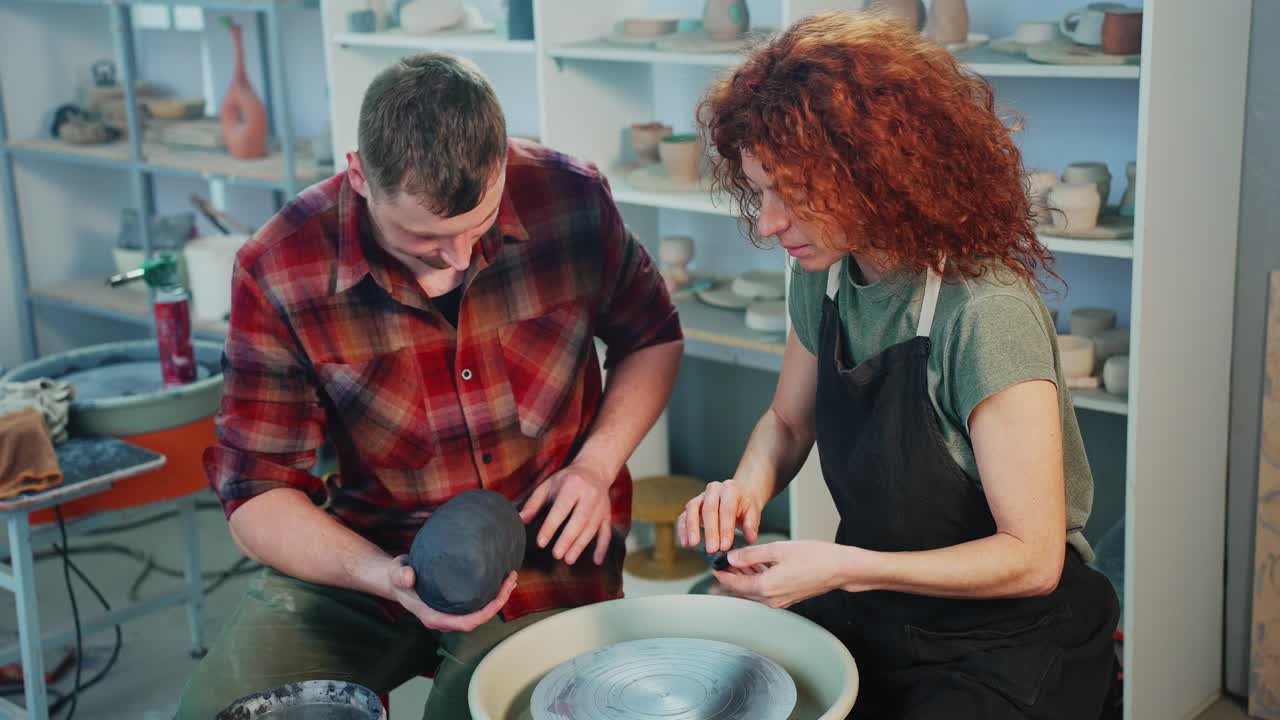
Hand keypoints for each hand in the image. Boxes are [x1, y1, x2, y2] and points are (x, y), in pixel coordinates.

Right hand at [386, 556, 516, 631]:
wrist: (396, 578)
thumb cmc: (398, 577)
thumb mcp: (397, 573)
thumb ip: (401, 575)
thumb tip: (409, 577)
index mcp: (433, 616)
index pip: (464, 623)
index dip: (485, 614)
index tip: (499, 597)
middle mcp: (444, 618)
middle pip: (478, 619)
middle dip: (498, 603)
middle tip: (510, 580)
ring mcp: (450, 613)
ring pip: (479, 613)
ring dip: (498, 599)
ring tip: (510, 579)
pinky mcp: (454, 604)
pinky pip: (476, 605)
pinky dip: (490, 595)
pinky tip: (499, 581)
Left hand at [520, 462, 612, 565]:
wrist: (595, 470)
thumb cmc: (567, 480)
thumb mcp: (548, 485)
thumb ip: (534, 503)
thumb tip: (520, 520)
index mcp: (573, 485)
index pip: (561, 509)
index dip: (551, 526)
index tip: (541, 542)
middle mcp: (590, 495)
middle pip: (580, 520)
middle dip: (568, 539)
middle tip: (556, 554)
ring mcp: (601, 506)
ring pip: (592, 528)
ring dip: (580, 545)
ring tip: (568, 559)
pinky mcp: (607, 515)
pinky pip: (606, 532)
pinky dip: (603, 547)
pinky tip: (596, 561)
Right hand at [676, 479, 762, 553]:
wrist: (738, 494)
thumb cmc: (745, 505)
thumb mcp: (753, 511)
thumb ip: (751, 524)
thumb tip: (750, 538)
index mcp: (730, 489)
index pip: (727, 509)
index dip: (726, 529)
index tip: (725, 546)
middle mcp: (713, 489)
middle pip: (709, 509)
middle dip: (710, 531)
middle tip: (712, 549)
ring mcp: (700, 496)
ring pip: (692, 508)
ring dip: (692, 528)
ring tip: (693, 543)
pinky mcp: (692, 505)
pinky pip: (683, 516)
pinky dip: (683, 529)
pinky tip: (685, 543)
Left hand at [712, 541, 853, 608]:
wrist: (840, 569)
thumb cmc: (814, 557)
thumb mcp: (778, 550)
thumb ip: (751, 555)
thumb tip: (732, 558)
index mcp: (765, 588)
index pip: (734, 584)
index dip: (722, 574)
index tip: (714, 565)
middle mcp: (771, 599)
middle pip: (742, 589)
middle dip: (731, 575)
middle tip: (723, 561)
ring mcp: (780, 601)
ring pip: (754, 589)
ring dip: (745, 576)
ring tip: (738, 560)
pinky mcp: (788, 597)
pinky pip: (765, 589)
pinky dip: (758, 578)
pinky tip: (757, 564)